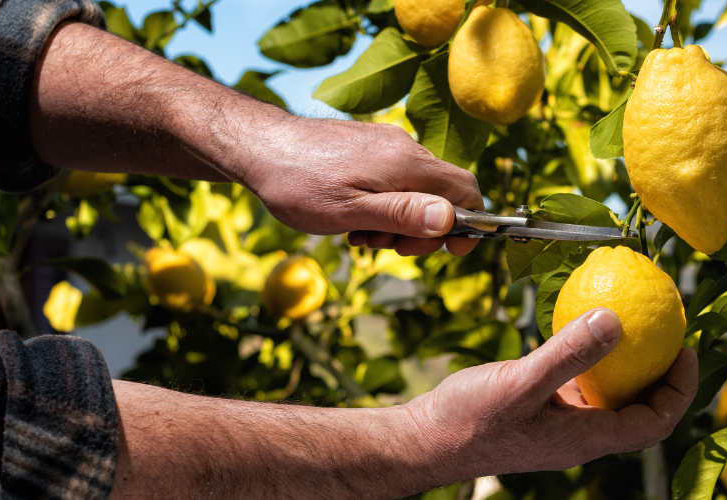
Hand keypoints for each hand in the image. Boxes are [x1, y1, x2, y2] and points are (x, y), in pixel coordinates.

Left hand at [240, 118, 483, 256]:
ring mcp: (386, 144)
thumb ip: (403, 215)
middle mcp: (404, 148)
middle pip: (442, 194)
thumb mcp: (350, 212)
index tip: (452, 250)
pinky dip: (383, 206)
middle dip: (423, 230)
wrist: (256, 146)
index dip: (469, 224)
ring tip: (360, 236)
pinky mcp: (369, 146)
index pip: (466, 190)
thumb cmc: (298, 183)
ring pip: (416, 191)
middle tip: (385, 248)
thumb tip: (450, 219)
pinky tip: (353, 220)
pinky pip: (394, 181)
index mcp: (406, 164)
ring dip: (398, 222)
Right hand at [404, 308, 697, 476]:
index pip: (653, 423)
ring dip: (625, 362)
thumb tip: (617, 319)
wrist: (425, 440)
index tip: (686, 348)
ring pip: (607, 393)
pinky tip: (581, 324)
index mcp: (585, 438)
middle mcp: (579, 433)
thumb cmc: (468, 421)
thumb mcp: (521, 383)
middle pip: (638, 408)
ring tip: (633, 322)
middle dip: (660, 373)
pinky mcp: (539, 407)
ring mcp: (559, 422)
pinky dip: (587, 356)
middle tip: (667, 329)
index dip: (679, 390)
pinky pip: (576, 381)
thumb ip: (568, 353)